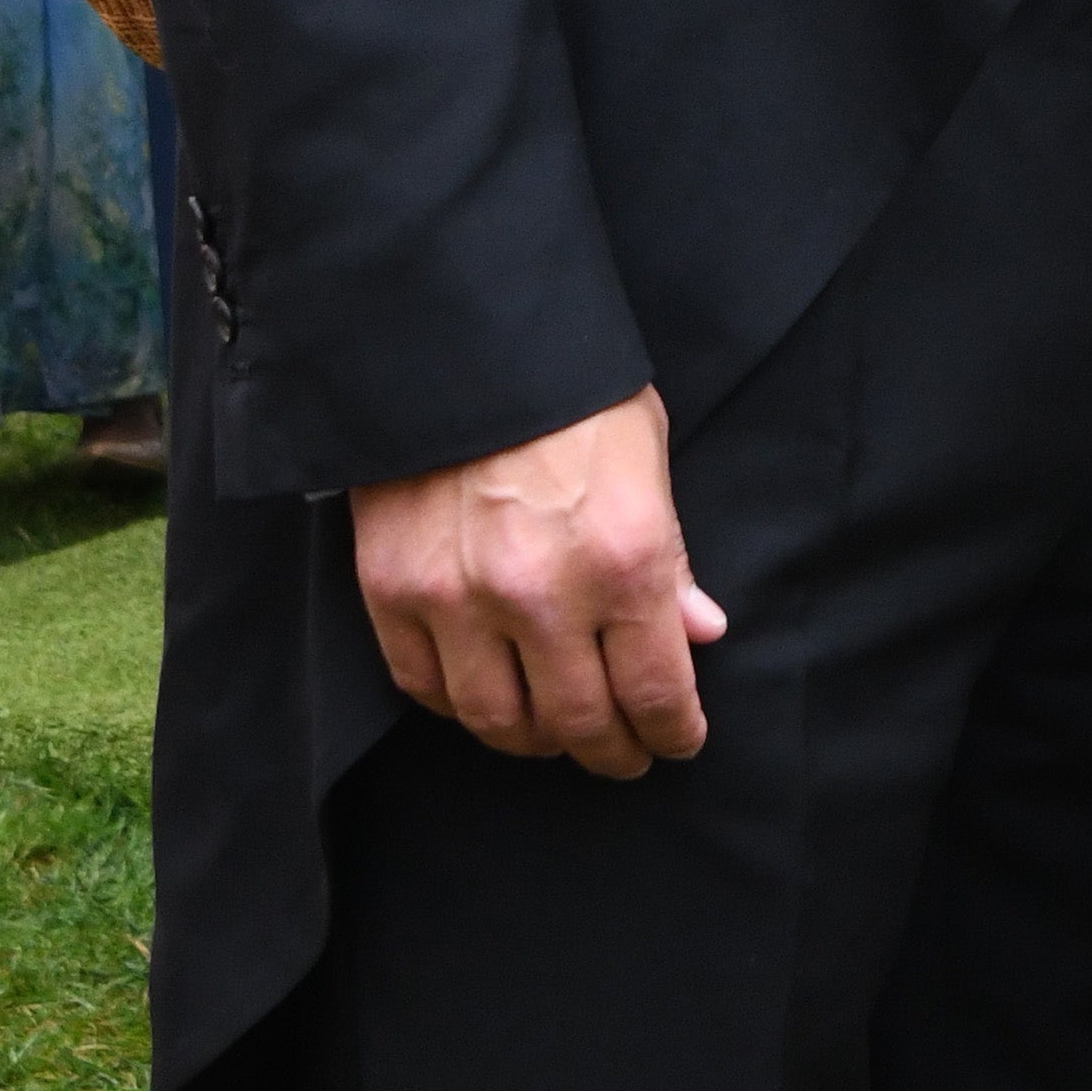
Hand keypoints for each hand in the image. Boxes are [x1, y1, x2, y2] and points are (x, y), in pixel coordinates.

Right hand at [351, 390, 723, 773]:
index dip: (673, 732)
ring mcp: (459, 598)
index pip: (657, 692)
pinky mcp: (393, 591)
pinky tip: (487, 692)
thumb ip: (671, 560)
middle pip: (580, 724)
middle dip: (613, 751)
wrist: (455, 337)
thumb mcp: (645, 460)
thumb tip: (698, 634)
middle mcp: (541, 593)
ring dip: (536, 741)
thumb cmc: (567, 393)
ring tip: (556, 731)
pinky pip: (426, 688)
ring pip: (500, 722)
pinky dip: (461, 705)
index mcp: (623, 558)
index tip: (677, 740)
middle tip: (624, 752)